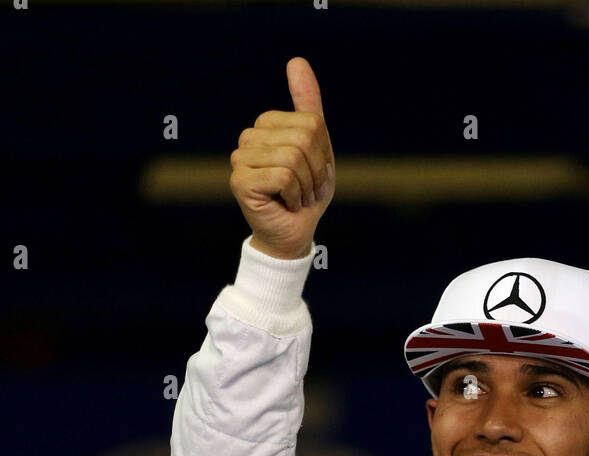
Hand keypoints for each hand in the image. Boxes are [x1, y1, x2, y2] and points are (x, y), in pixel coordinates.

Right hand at [229, 56, 334, 258]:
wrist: (293, 236)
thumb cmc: (304, 195)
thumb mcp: (316, 148)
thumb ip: (308, 105)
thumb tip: (296, 60)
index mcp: (266, 125)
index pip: (311, 124)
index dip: (323, 154)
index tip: (313, 175)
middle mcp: (248, 138)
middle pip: (303, 138)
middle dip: (316, 172)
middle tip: (307, 191)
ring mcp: (240, 159)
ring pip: (293, 158)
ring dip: (307, 186)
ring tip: (298, 198)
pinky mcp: (239, 181)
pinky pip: (284, 176)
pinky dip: (295, 196)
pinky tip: (286, 205)